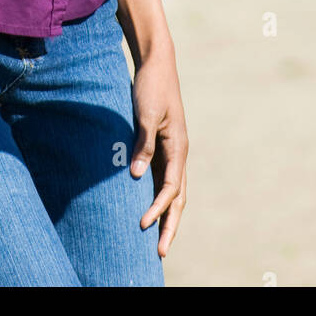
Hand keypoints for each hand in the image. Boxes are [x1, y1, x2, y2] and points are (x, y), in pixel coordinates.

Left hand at [130, 52, 187, 259]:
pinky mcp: (159, 145)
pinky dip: (156, 198)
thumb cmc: (151, 86)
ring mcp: (170, 150)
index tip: (143, 225)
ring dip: (165, 215)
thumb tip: (137, 176)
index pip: (171, 188)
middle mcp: (177, 153)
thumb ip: (143, 145)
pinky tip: (147, 209)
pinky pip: (160, 178)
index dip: (158, 209)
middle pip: (177, 198)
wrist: (156, 63)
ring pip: (171, 191)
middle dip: (169, 225)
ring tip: (156, 240)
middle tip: (160, 253)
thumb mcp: (146, 114)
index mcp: (178, 147)